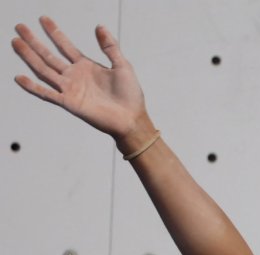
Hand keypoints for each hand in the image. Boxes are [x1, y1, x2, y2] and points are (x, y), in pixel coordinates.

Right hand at [12, 16, 149, 142]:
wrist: (132, 119)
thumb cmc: (130, 96)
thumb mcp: (122, 66)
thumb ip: (110, 47)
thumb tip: (99, 27)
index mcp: (86, 66)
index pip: (65, 45)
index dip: (54, 32)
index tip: (43, 19)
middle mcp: (74, 76)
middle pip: (49, 56)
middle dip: (34, 41)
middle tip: (20, 27)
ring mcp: (70, 89)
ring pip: (44, 70)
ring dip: (29, 57)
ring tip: (16, 43)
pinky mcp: (69, 102)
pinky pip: (47, 94)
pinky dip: (33, 87)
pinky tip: (20, 78)